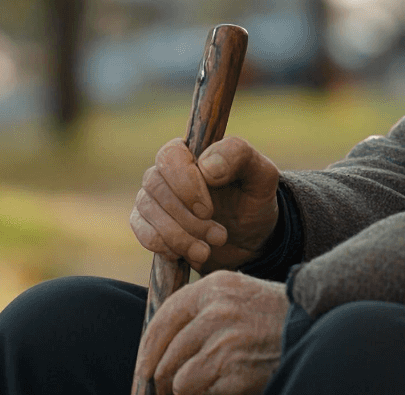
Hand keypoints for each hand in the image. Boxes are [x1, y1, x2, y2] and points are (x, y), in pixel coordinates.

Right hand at [131, 137, 279, 272]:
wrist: (248, 240)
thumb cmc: (254, 200)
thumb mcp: (261, 175)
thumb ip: (239, 156)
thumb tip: (206, 165)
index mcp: (192, 150)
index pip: (170, 155)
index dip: (185, 184)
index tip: (209, 211)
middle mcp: (167, 170)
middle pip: (156, 185)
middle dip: (187, 219)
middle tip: (219, 236)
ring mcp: (153, 196)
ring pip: (148, 211)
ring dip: (179, 236)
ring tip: (208, 250)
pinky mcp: (147, 223)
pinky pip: (143, 232)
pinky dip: (166, 246)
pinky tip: (190, 253)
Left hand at [134, 272, 287, 394]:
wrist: (310, 328)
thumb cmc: (270, 316)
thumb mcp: (236, 296)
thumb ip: (200, 311)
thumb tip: (157, 346)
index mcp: (215, 287)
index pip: (164, 317)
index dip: (148, 346)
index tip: (143, 366)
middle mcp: (217, 311)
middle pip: (166, 354)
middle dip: (162, 377)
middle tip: (165, 388)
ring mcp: (225, 342)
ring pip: (179, 378)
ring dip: (184, 390)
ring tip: (201, 386)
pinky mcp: (234, 370)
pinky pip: (200, 392)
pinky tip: (223, 386)